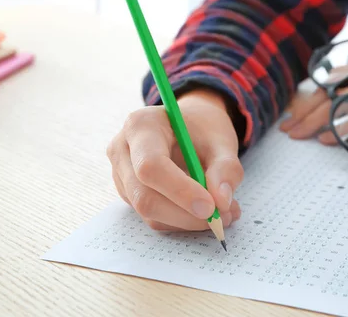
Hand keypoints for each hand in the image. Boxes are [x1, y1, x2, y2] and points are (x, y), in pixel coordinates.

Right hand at [106, 89, 242, 230]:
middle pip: (144, 195)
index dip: (180, 191)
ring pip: (149, 213)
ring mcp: (121, 174)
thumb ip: (226, 168)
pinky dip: (182, 221)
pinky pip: (153, 218)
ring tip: (222, 212)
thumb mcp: (222, 140)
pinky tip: (204, 212)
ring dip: (188, 220)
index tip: (211, 207)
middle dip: (185, 214)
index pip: (151, 165)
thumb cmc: (202, 128)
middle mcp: (123, 150)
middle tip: (221, 218)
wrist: (188, 126)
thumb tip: (221, 202)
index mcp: (142, 126)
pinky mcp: (128, 194)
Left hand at [279, 56, 347, 150]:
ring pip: (343, 100)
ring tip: (297, 133)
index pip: (341, 81)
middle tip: (289, 126)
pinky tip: (326, 137)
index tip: (299, 114)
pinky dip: (341, 127)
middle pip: (335, 88)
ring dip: (316, 118)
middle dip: (307, 108)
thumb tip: (342, 130)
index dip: (317, 98)